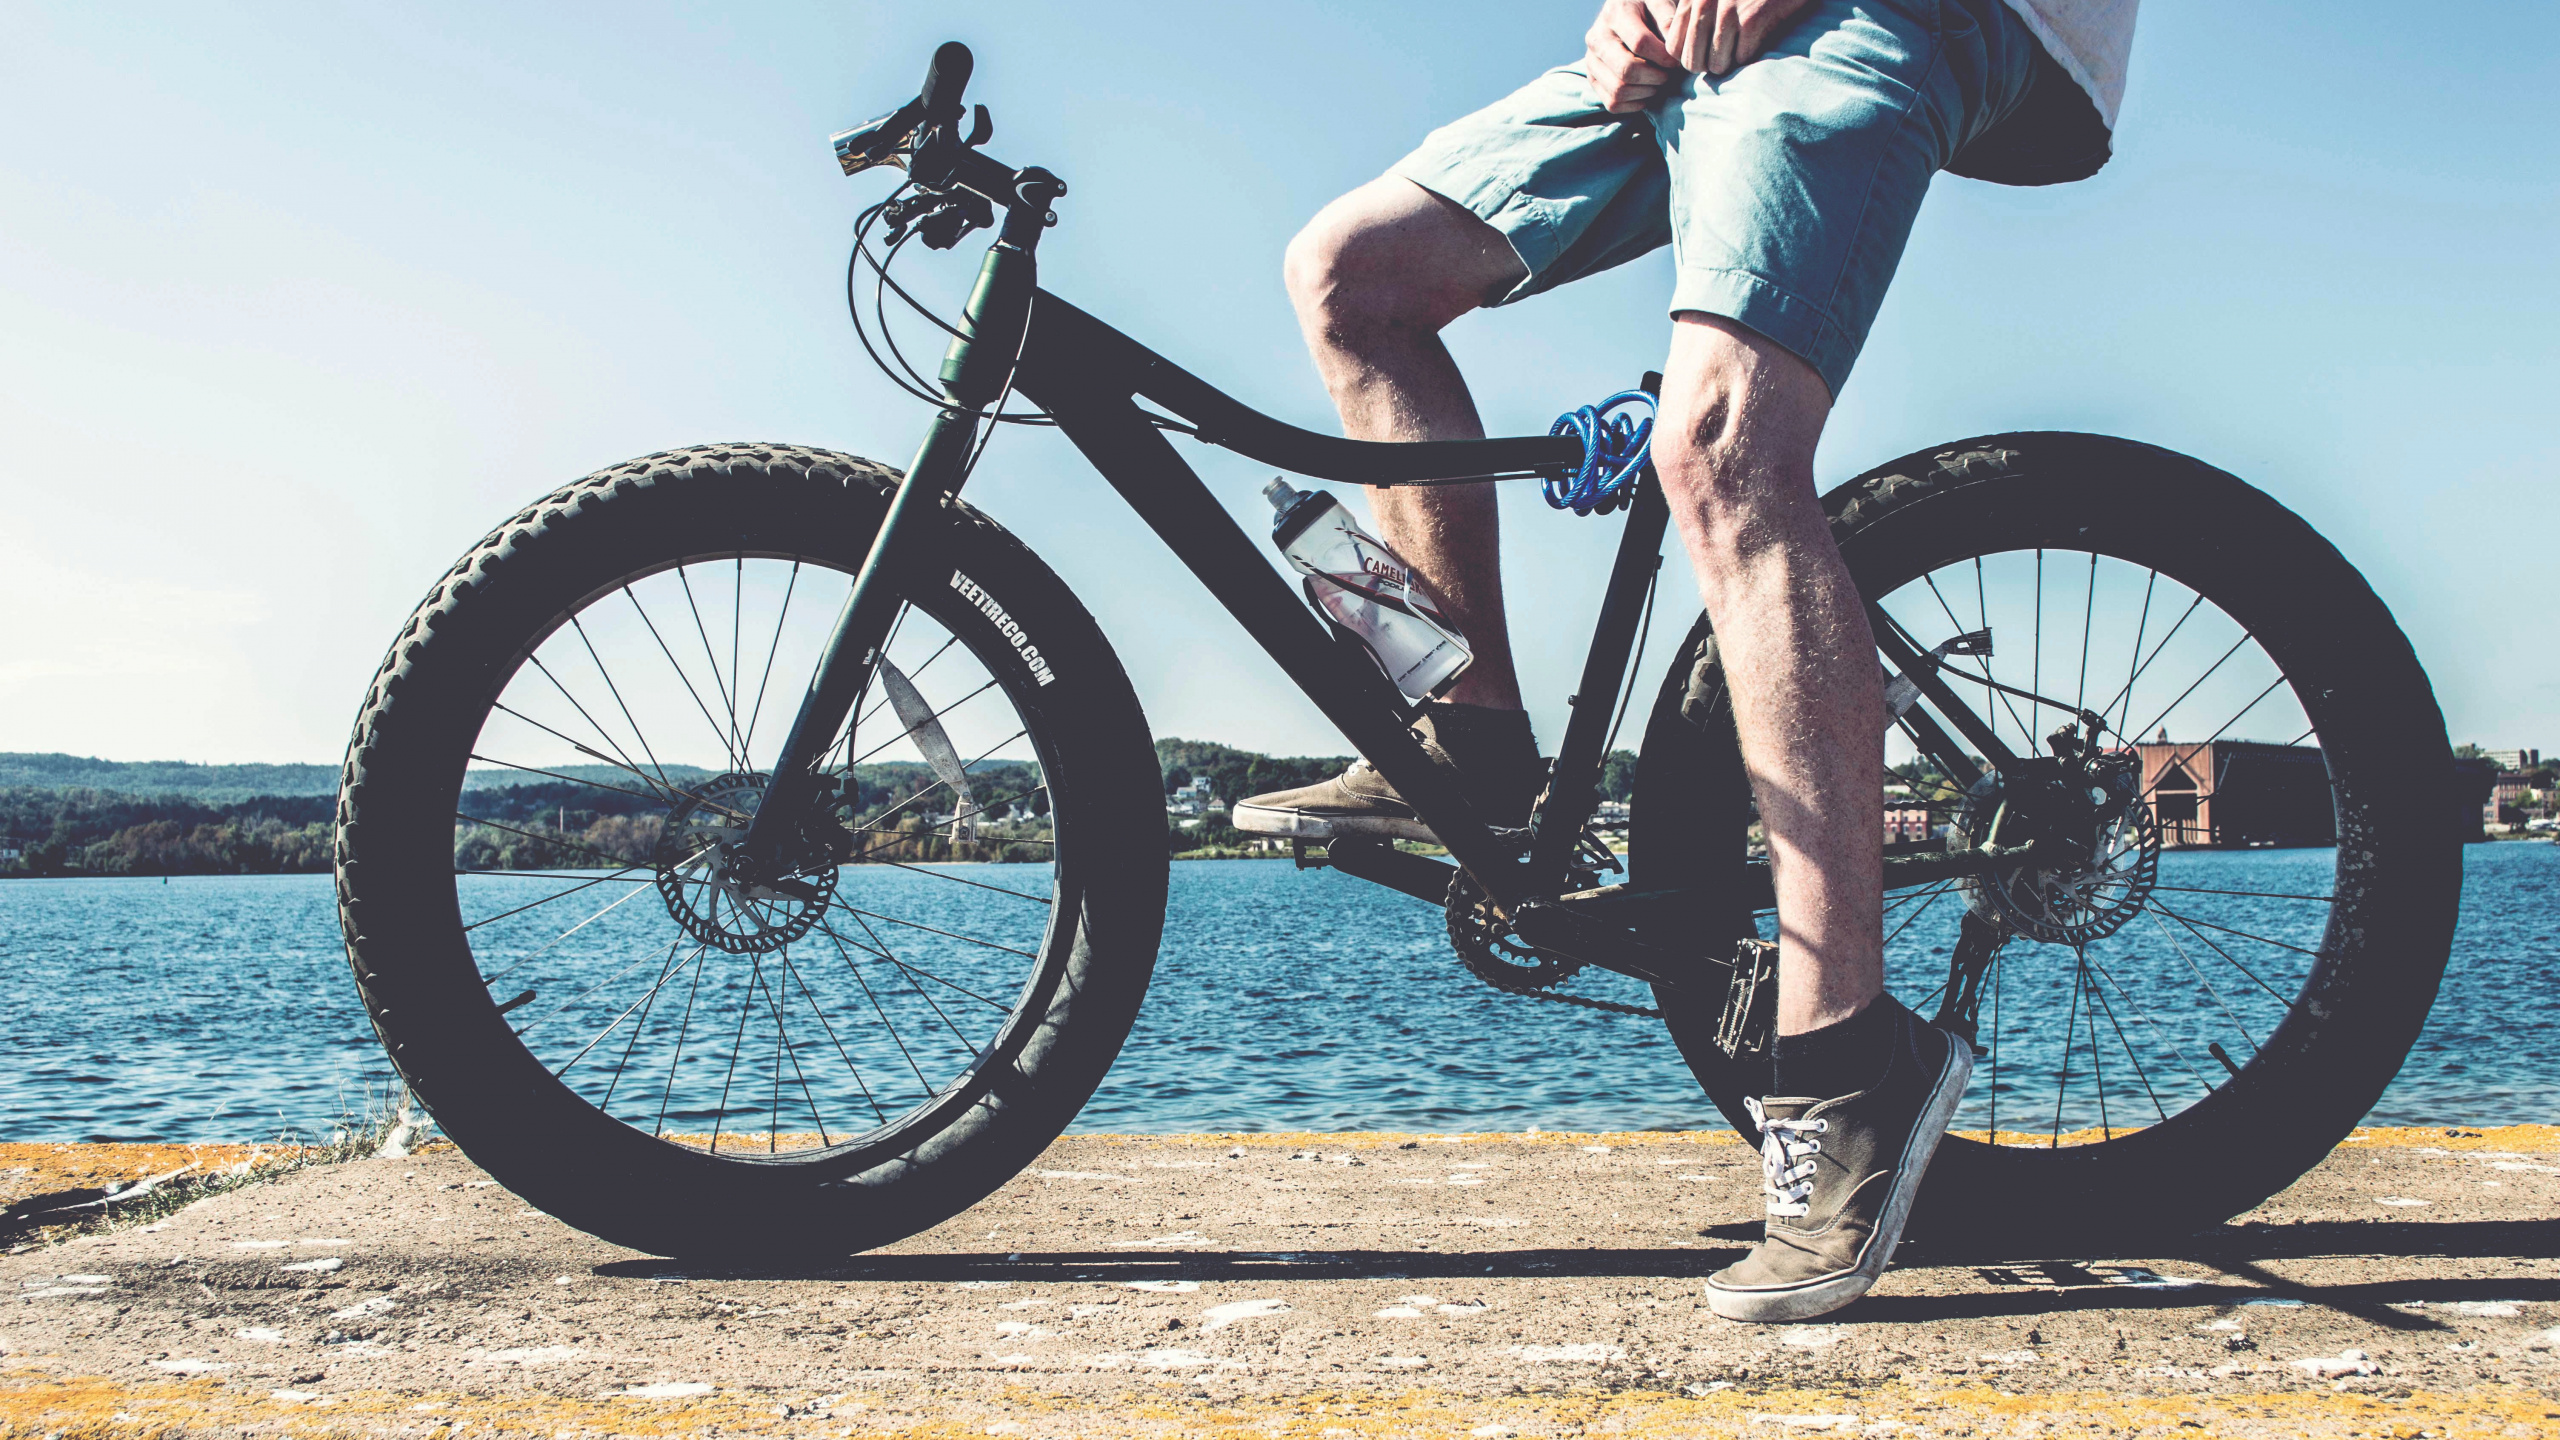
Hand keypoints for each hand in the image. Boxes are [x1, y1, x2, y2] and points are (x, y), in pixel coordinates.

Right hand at [1584, 0, 1680, 112]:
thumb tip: (1673, 48)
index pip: (1640, 43)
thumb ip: (1668, 18)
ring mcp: (1591, 60)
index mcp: (1615, 13)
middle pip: (1626, 70)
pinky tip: (1647, 92)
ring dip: (1646, 92)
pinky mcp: (1592, 78)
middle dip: (1655, 77)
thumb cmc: (1649, 8)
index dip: (1663, 57)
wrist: (1627, 13)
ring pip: (1618, 91)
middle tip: (1668, 74)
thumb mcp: (1660, 2)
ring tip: (1658, 82)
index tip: (1676, 61)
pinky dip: (1634, 104)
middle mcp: (1597, 37)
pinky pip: (1612, 104)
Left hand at [1643, 0, 1818, 78]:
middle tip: (1726, 55)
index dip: (1689, 57)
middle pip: (1692, 62)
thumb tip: (1677, 58)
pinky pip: (1742, 58)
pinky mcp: (1752, 18)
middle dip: (1709, 66)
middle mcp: (1703, 2)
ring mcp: (1727, 10)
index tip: (1706, 53)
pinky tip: (1757, 37)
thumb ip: (1692, 19)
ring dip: (1730, 63)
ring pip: (1716, 65)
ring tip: (1741, 47)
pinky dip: (1750, 55)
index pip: (1673, 48)